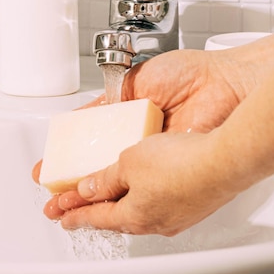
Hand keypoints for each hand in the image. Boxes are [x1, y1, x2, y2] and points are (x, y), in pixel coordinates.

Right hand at [33, 27, 273, 230]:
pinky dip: (110, 188)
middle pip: (98, 163)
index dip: (69, 152)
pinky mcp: (164, 167)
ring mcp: (151, 156)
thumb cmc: (190, 74)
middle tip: (48, 188)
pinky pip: (133, 180)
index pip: (92, 139)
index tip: (48, 164)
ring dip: (85, 190)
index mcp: (129, 115)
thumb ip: (107, 101)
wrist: (225, 84)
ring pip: (112, 177)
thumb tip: (84, 115)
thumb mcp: (135, 81)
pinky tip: (89, 194)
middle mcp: (139, 138)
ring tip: (60, 199)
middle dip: (70, 179)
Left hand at [41, 131, 243, 235]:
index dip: (74, 214)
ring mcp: (176, 216)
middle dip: (92, 210)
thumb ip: (105, 178)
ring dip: (120, 202)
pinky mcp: (192, 205)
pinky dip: (144, 196)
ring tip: (109, 194)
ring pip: (138, 210)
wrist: (224, 162)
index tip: (60, 215)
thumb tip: (87, 189)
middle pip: (115, 217)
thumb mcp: (128, 164)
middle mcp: (154, 222)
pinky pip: (159, 203)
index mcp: (133, 216)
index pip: (95, 217)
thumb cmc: (179, 163)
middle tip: (73, 209)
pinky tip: (146, 186)